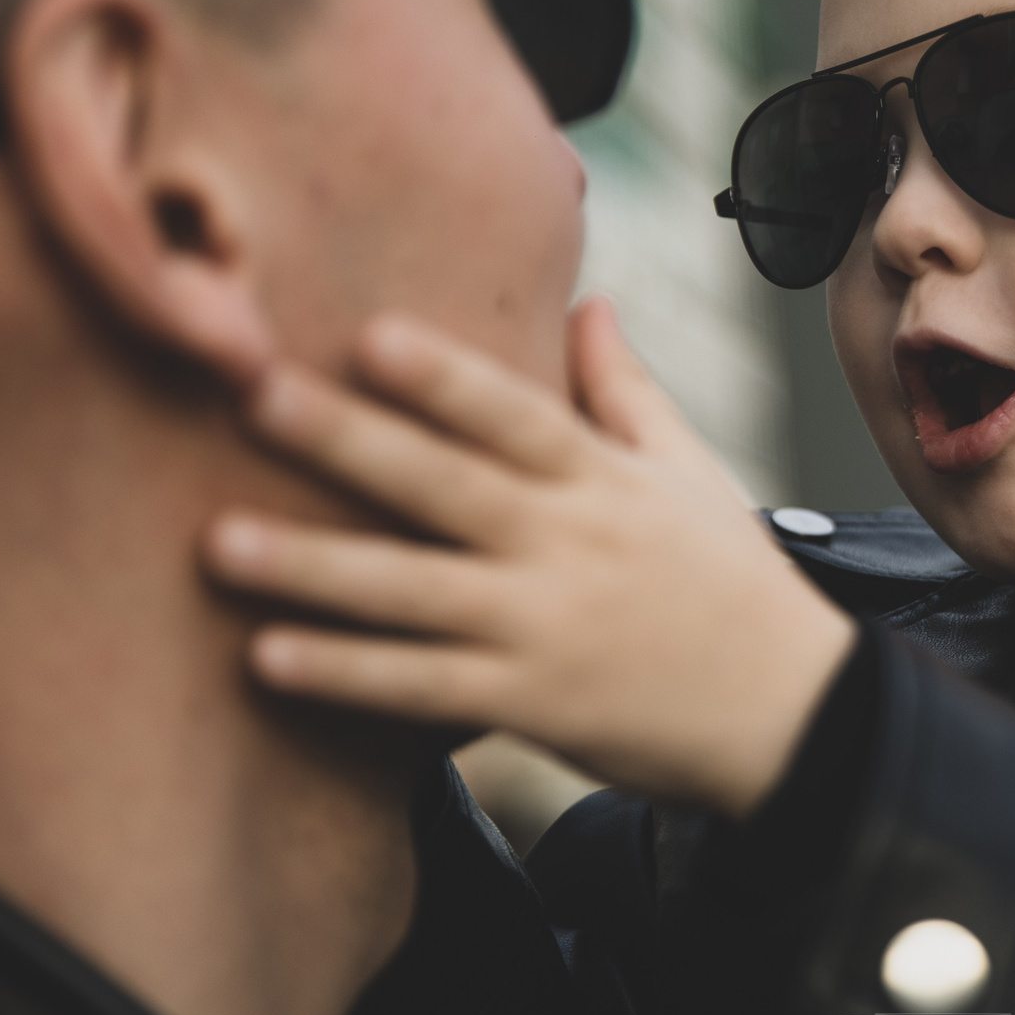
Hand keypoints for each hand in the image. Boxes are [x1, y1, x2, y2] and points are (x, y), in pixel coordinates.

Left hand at [203, 299, 856, 817]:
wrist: (795, 715)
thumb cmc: (734, 584)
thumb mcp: (691, 474)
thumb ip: (626, 391)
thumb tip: (591, 299)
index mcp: (602, 482)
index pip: (515, 415)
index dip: (444, 375)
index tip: (367, 332)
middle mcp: (566, 546)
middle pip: (443, 486)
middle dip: (347, 442)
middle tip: (253, 397)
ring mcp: (543, 629)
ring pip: (411, 592)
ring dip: (313, 567)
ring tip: (218, 543)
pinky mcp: (530, 706)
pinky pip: (420, 690)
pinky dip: (346, 676)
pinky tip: (268, 658)